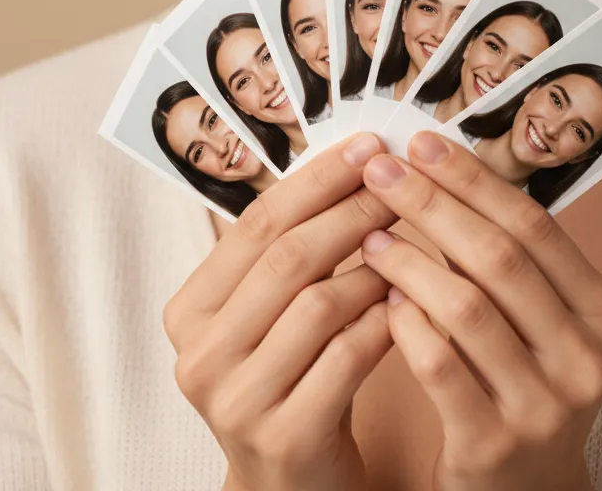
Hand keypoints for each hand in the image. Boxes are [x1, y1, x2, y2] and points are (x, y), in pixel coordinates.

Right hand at [163, 132, 395, 490]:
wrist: (292, 487)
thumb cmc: (293, 379)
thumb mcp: (275, 312)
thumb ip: (293, 248)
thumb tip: (354, 157)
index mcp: (190, 310)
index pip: (258, 223)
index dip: (318, 178)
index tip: (368, 145)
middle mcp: (200, 355)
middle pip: (287, 257)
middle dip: (352, 210)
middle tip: (401, 182)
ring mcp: (236, 401)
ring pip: (318, 303)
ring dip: (374, 265)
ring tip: (411, 241)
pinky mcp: (283, 438)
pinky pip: (346, 357)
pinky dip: (385, 320)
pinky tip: (410, 300)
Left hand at [360, 130, 601, 490]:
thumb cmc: (519, 383)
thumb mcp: (538, 323)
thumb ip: (505, 258)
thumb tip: (439, 164)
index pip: (535, 226)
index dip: (474, 179)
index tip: (421, 142)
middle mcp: (586, 360)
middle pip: (500, 258)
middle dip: (433, 204)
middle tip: (380, 170)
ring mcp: (545, 407)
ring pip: (468, 308)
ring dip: (410, 260)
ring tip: (369, 233)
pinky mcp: (493, 446)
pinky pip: (440, 367)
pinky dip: (405, 323)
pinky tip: (381, 296)